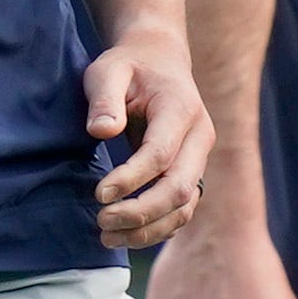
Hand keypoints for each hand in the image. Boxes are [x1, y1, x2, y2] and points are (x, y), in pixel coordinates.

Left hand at [82, 38, 208, 249]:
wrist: (158, 62)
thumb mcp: (108, 70)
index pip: (160, 154)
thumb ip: (104, 98)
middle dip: (141, 212)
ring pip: (184, 206)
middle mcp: (199, 138)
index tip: (98, 194)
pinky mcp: (191, 173)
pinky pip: (181, 210)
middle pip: (180, 188)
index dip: (131, 179)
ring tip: (107, 236)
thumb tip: (102, 131)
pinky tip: (124, 235)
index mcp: (181, 109)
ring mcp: (199, 159)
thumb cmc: (129, 66)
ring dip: (148, 228)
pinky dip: (156, 228)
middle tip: (101, 222)